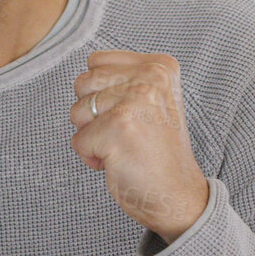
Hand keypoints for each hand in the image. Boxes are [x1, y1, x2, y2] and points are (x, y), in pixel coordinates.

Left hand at [69, 51, 209, 243]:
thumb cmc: (158, 152)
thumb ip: (125, 79)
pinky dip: (92, 158)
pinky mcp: (118, 128)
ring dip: (92, 135)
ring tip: (123, 146)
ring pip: (77, 111)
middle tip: (126, 132)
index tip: (130, 114)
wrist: (177, 194)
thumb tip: (86, 73)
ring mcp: (135, 101)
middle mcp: (150, 77)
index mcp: (159, 66)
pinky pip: (78, 141)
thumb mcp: (154, 101)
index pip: (96, 61)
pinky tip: (119, 161)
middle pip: (82, 83)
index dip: (101, 93)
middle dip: (93, 113)